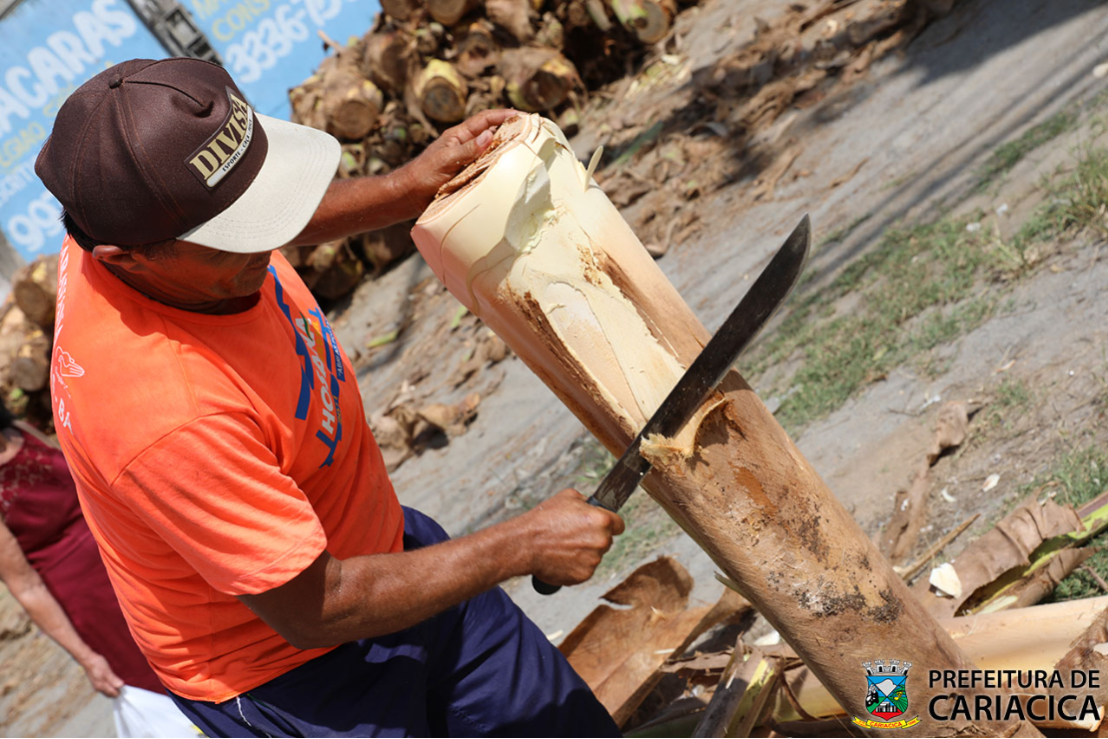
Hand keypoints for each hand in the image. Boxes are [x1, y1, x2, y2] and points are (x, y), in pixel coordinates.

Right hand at [81, 652, 123, 696]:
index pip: (112, 693)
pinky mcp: (96, 680)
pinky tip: (111, 681)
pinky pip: (103, 686)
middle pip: (109, 693)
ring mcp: (96, 684)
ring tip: (118, 685)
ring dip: (112, 689)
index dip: (119, 692)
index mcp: (101, 686)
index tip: (125, 690)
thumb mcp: (107, 671)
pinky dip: (109, 686)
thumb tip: (120, 685)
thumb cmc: (97, 665)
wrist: (88, 660)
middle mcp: (98, 687)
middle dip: (116, 692)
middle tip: (123, 688)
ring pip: (106, 690)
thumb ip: (113, 679)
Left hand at [392, 109, 519, 215]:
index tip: (523, 116)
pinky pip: (487, 169)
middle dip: (510, 130)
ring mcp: (466, 161)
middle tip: (531, 132)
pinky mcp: (466, 176)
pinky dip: (499, 168)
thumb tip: (490, 134)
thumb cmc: (422, 175)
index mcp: (458, 136)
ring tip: (526, 151)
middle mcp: (464, 146)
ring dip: (507, 150)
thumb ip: (468, 148)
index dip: (504, 115)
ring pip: (491, 152)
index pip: (485, 119)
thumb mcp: (446, 160)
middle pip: (491, 133)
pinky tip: (509, 172)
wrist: (408, 197)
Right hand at [520, 489, 624, 585]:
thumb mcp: (568, 497)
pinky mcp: (584, 575)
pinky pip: (585, 569)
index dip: (611, 524)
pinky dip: (576, 565)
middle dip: (594, 537)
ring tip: (564, 546)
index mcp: (601, 520)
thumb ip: (588, 502)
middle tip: (574, 535)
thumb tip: (595, 506)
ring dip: (585, 552)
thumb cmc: (544, 519)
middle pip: (607, 540)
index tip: (604, 526)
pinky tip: (562, 557)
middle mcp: (601, 541)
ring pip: (595, 555)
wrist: (526, 543)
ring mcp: (593, 560)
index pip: (619, 524)